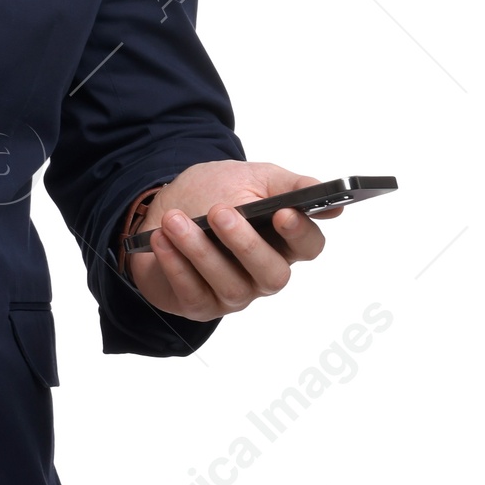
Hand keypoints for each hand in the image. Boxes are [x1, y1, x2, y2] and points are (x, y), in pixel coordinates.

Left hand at [127, 161, 341, 321]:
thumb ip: (286, 185)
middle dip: (244, 243)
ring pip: (231, 285)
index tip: (283, 212)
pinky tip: (162, 241)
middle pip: (273, 274)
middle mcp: (263, 273)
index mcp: (283, 241)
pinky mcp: (200, 305)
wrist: (163, 208)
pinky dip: (176, 266)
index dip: (300, 232)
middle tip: (219, 212)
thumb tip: (322, 190)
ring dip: (200, 251)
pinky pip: (193, 294)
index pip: (308, 246)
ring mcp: (234, 294)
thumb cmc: (212, 194)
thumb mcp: (249, 179)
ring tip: (176, 221)